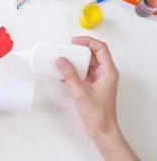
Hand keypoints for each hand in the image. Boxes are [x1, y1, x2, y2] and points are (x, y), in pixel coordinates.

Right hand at [55, 36, 138, 160]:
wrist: (101, 130)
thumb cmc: (99, 115)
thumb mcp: (81, 93)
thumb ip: (70, 75)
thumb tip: (62, 61)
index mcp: (108, 72)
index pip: (100, 48)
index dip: (87, 41)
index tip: (74, 41)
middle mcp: (105, 74)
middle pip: (93, 54)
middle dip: (78, 51)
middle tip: (66, 50)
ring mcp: (99, 79)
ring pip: (87, 63)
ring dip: (75, 61)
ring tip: (64, 61)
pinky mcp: (92, 85)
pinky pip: (83, 72)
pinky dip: (74, 71)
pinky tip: (65, 75)